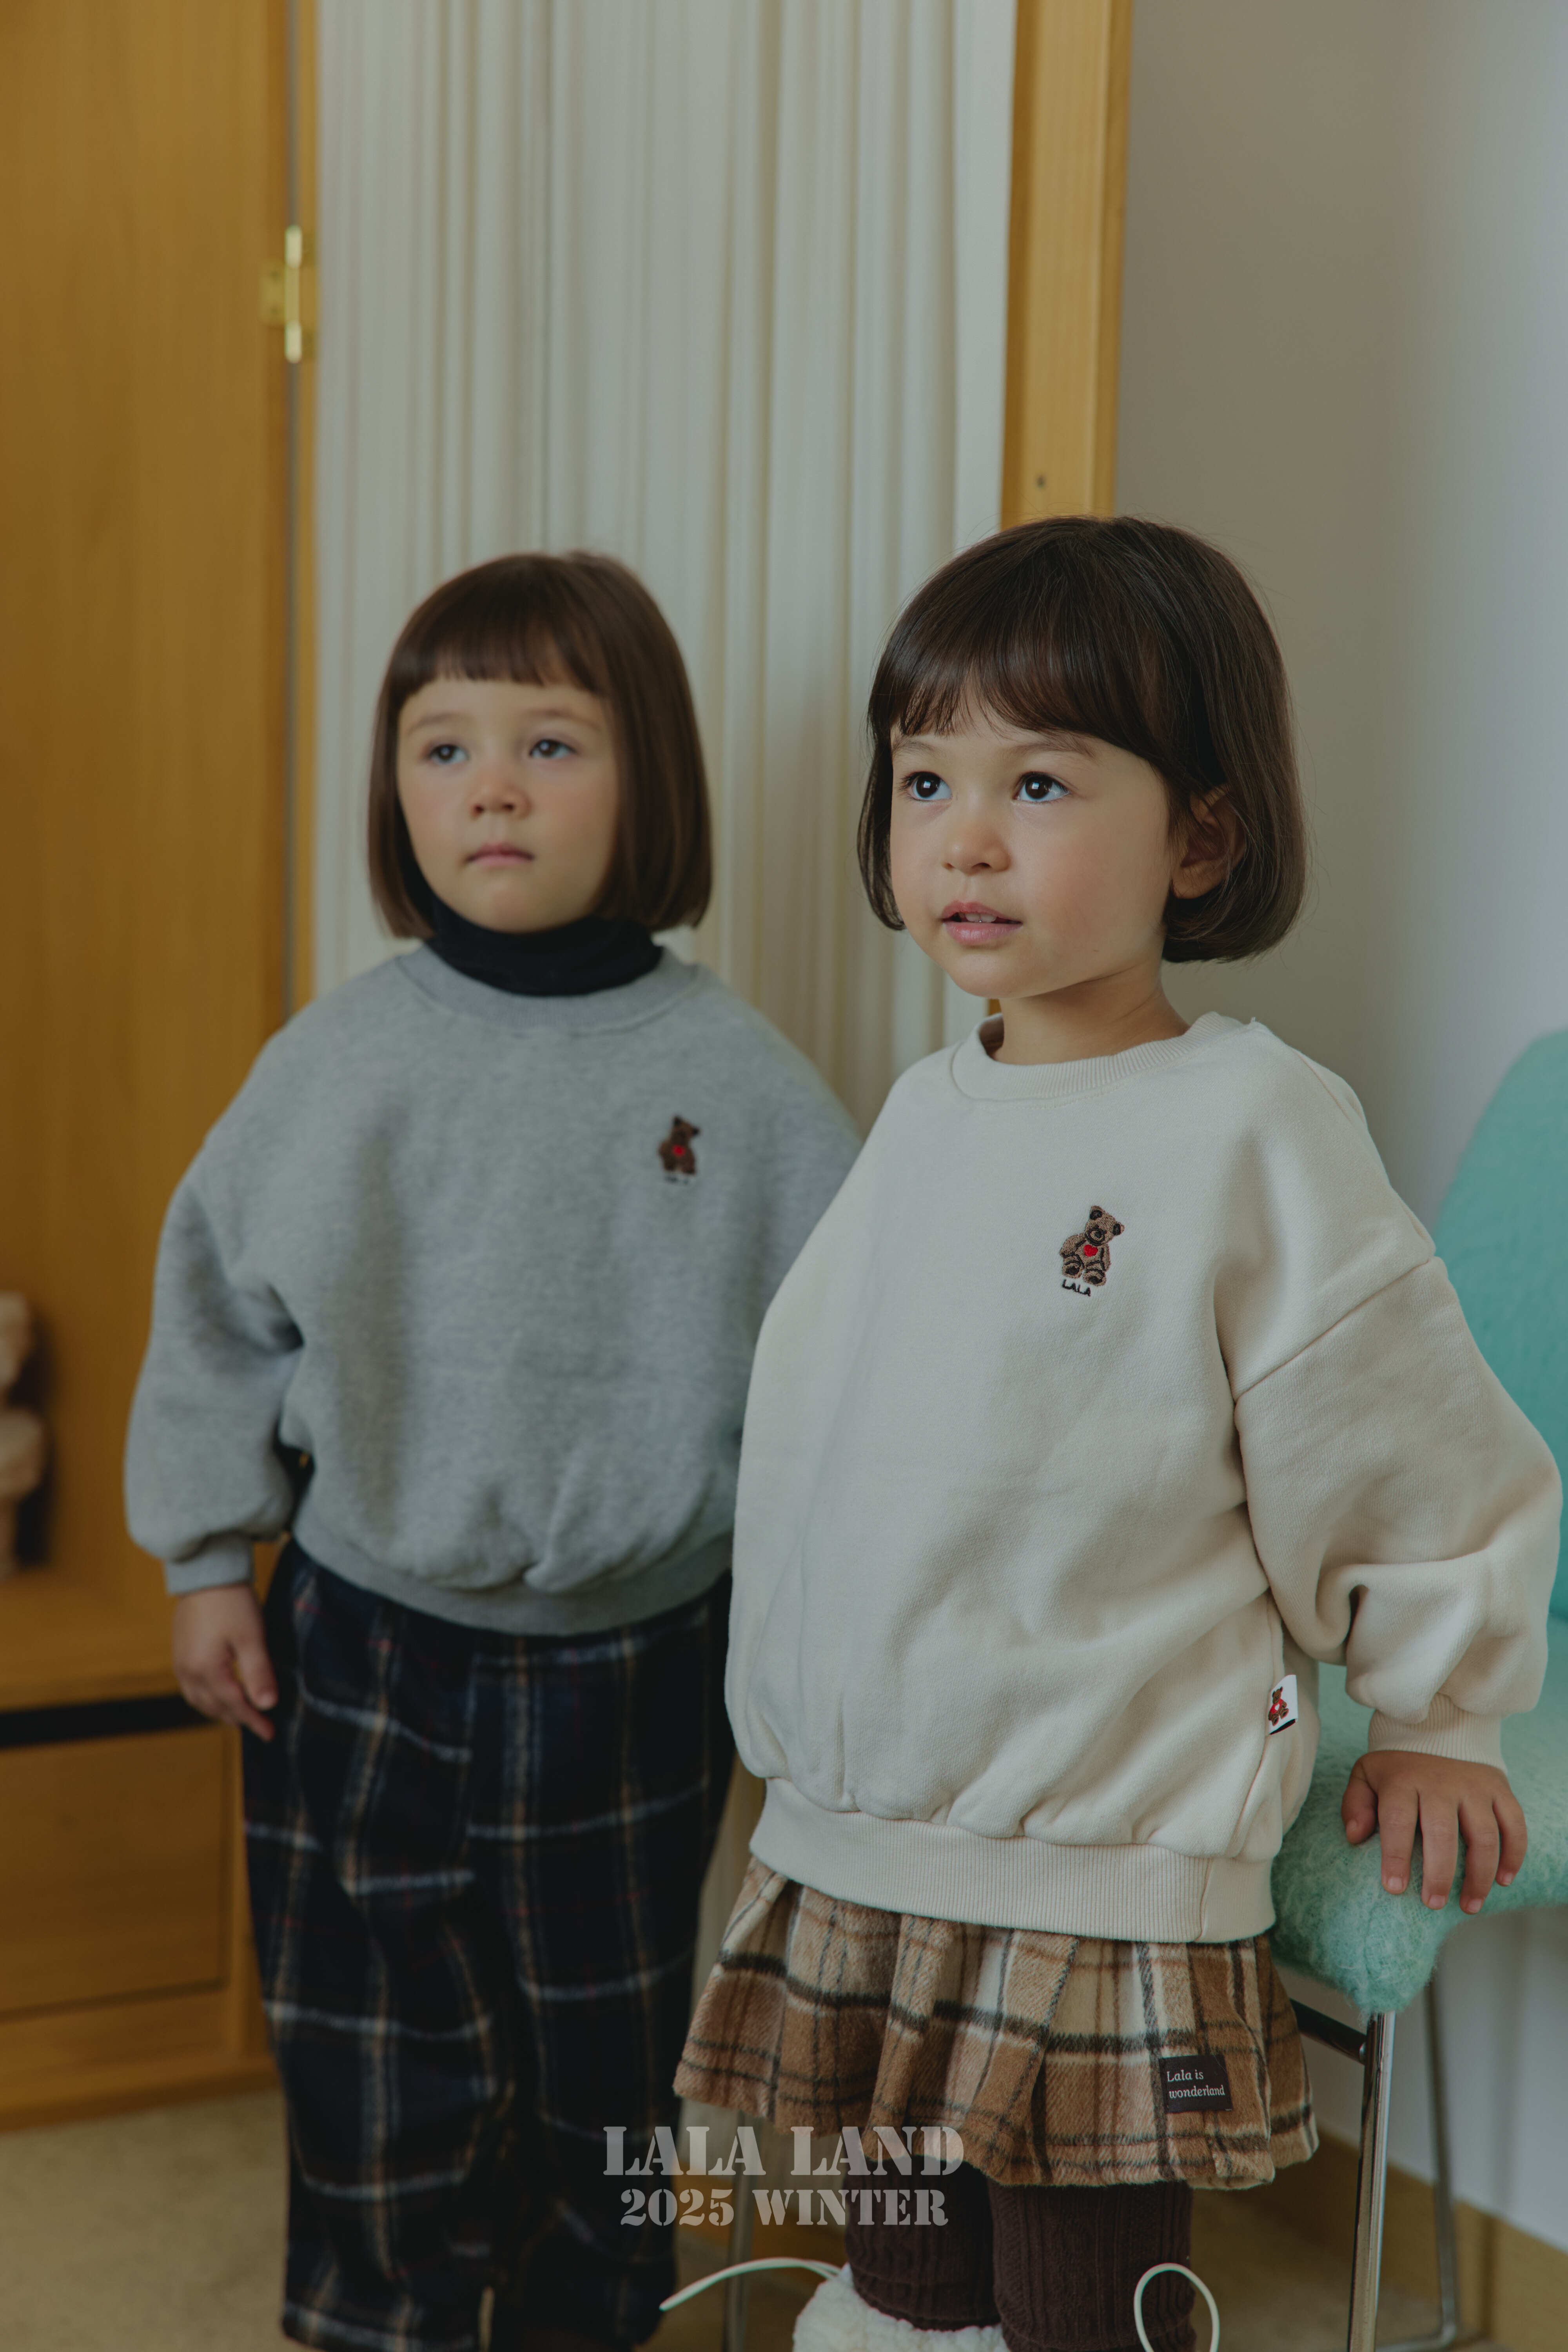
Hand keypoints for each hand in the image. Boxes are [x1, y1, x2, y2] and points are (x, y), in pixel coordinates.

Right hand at [172, 1583, 278, 1740]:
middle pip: (214, 1707)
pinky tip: (219, 1693)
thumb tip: (267, 1705)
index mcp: (206, 1670)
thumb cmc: (231, 1602)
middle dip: (237, 1718)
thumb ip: (258, 1674)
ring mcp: (180, 1662)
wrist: (206, 1572)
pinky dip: (207, 1697)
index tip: (270, 1734)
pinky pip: (191, 1687)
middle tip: (259, 1726)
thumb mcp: (252, 1638)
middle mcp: (188, 1671)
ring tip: (240, 1715)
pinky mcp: (180, 1651)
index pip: (234, 1705)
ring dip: (219, 1711)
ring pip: (199, 1700)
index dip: (253, 1721)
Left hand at [1342, 1751, 1525, 1914]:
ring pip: (1483, 1836)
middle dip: (1439, 1874)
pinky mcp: (1500, 1789)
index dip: (1395, 1857)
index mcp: (1403, 1780)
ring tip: (1470, 1905)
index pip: (1398, 1820)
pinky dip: (1513, 1855)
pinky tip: (1503, 1880)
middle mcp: (1441, 1783)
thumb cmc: (1399, 1766)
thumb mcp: (1367, 1774)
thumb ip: (1356, 1804)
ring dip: (1479, 1875)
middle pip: (1442, 1834)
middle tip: (1433, 1903)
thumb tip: (1355, 1836)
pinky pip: (1514, 1825)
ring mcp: (1474, 1786)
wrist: (1438, 1727)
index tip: (1394, 1889)